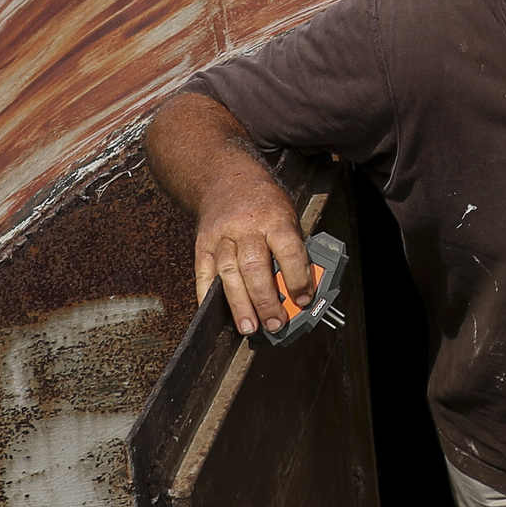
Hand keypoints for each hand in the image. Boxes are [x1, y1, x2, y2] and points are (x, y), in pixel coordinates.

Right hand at [193, 168, 314, 336]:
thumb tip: (300, 289)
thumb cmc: (263, 202)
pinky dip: (207, 295)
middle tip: (276, 323)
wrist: (226, 179)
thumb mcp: (287, 216)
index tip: (303, 299)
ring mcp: (221, 236)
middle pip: (255, 266)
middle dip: (266, 300)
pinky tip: (215, 312)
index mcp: (274, 218)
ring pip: (229, 272)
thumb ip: (292, 250)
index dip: (297, 277)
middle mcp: (246, 227)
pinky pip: (203, 273)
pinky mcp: (203, 245)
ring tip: (249, 327)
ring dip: (239, 304)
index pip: (288, 250)